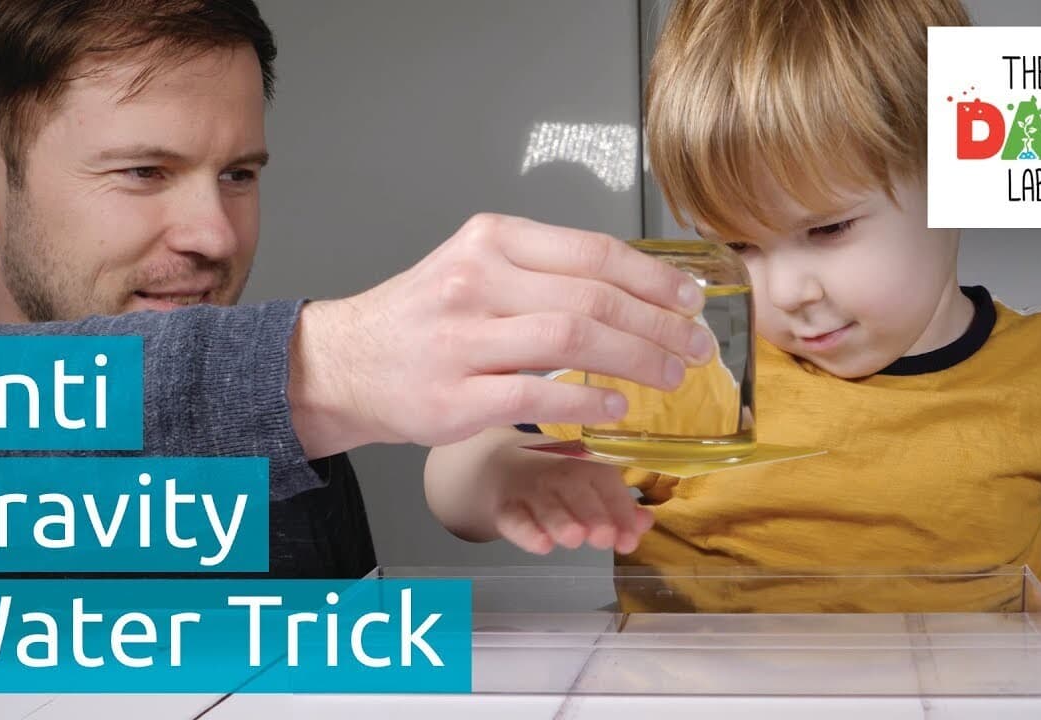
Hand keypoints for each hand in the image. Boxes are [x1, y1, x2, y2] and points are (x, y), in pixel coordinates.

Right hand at [293, 214, 712, 456]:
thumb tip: (638, 290)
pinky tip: (616, 408)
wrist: (345, 363)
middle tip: (695, 348)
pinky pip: (537, 397)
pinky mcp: (455, 396)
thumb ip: (547, 272)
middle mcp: (476, 279)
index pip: (594, 251)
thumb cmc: (424, 318)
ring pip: (572, 340)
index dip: (655, 278)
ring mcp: (462, 339)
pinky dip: (586, 403)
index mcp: (491, 240)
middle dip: (659, 325)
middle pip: (593, 297)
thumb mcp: (479, 269)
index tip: (692, 300)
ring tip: (670, 376)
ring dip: (636, 360)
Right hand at [492, 458, 653, 554]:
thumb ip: (619, 508)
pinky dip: (527, 532)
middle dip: (592, 514)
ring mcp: (529, 488)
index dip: (620, 511)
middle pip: (575, 489)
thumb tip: (644, 522)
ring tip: (574, 538)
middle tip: (603, 538)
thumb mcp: (592, 488)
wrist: (504, 467)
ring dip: (560, 521)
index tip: (629, 540)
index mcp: (586, 464)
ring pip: (545, 503)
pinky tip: (542, 545)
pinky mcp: (505, 507)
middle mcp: (558, 472)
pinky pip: (514, 518)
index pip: (605, 481)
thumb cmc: (561, 483)